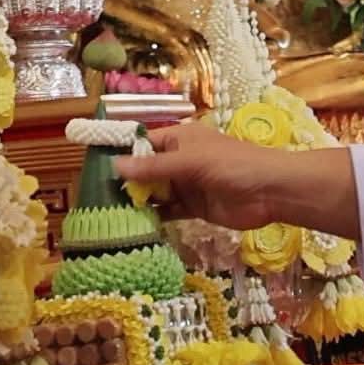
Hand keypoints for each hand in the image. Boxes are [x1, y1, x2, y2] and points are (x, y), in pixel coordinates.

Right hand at [114, 122, 360, 236]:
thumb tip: (116, 167)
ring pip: (154, 192)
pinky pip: (167, 211)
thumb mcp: (192, 162)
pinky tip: (132, 226)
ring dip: (136, 201)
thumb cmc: (234, 165)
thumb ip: (155, 167)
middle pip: (145, 169)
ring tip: (106, 213)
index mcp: (180, 138)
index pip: (143, 142)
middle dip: (125, 180)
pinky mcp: (193, 207)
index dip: (120, 150)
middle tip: (93, 195)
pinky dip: (152, 217)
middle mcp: (180, 159)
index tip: (92, 161)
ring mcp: (186, 184)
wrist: (271, 192)